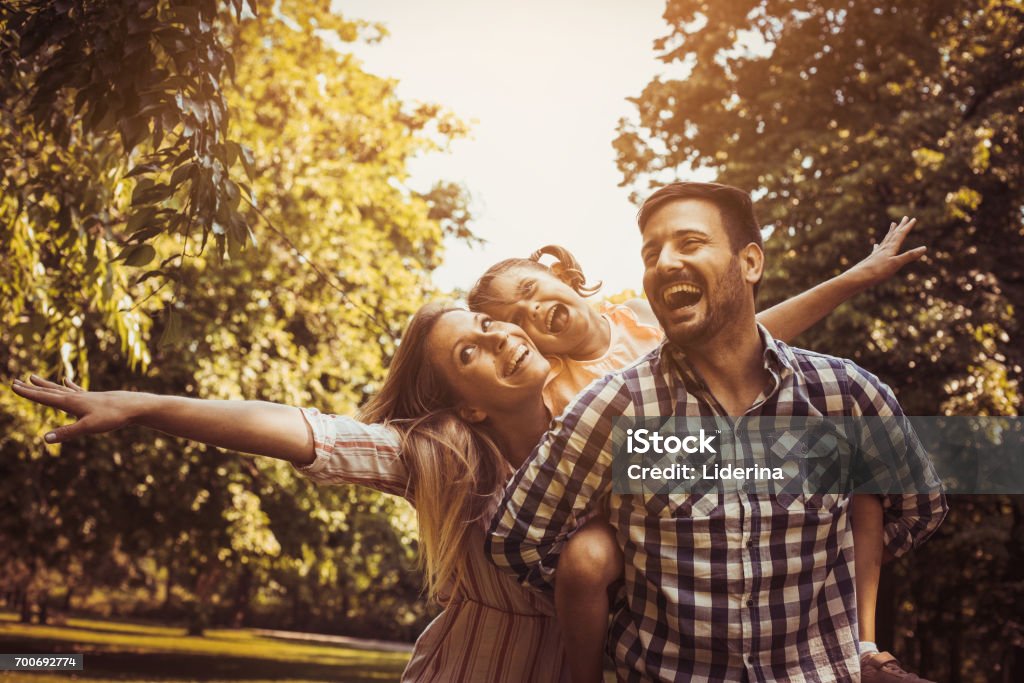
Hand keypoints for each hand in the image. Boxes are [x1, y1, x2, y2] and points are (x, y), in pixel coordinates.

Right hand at [10, 375, 135, 442]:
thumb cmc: (112, 417)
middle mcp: (74, 396)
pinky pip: (76, 389)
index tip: (13, 386)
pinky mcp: (93, 398)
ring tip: (33, 377)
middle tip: (15, 381)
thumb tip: (45, 439)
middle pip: (48, 391)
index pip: (44, 397)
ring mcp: (84, 396)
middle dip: (32, 387)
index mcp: (70, 402)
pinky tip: (66, 380)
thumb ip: (67, 432)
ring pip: (59, 389)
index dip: (28, 393)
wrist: (133, 406)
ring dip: (45, 384)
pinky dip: (68, 385)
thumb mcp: (88, 427)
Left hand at [850, 216, 926, 285]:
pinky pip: (877, 249)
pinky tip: (876, 245)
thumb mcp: (896, 263)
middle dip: (900, 226)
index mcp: (890, 248)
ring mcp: (877, 253)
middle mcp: (883, 248)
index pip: (900, 235)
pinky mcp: (871, 259)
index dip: (907, 227)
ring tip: (892, 225)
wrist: (858, 277)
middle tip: (905, 217)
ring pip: (885, 240)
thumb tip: (924, 248)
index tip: (913, 219)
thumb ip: (909, 256)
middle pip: (893, 234)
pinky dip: (879, 245)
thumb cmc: (877, 271)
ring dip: (891, 232)